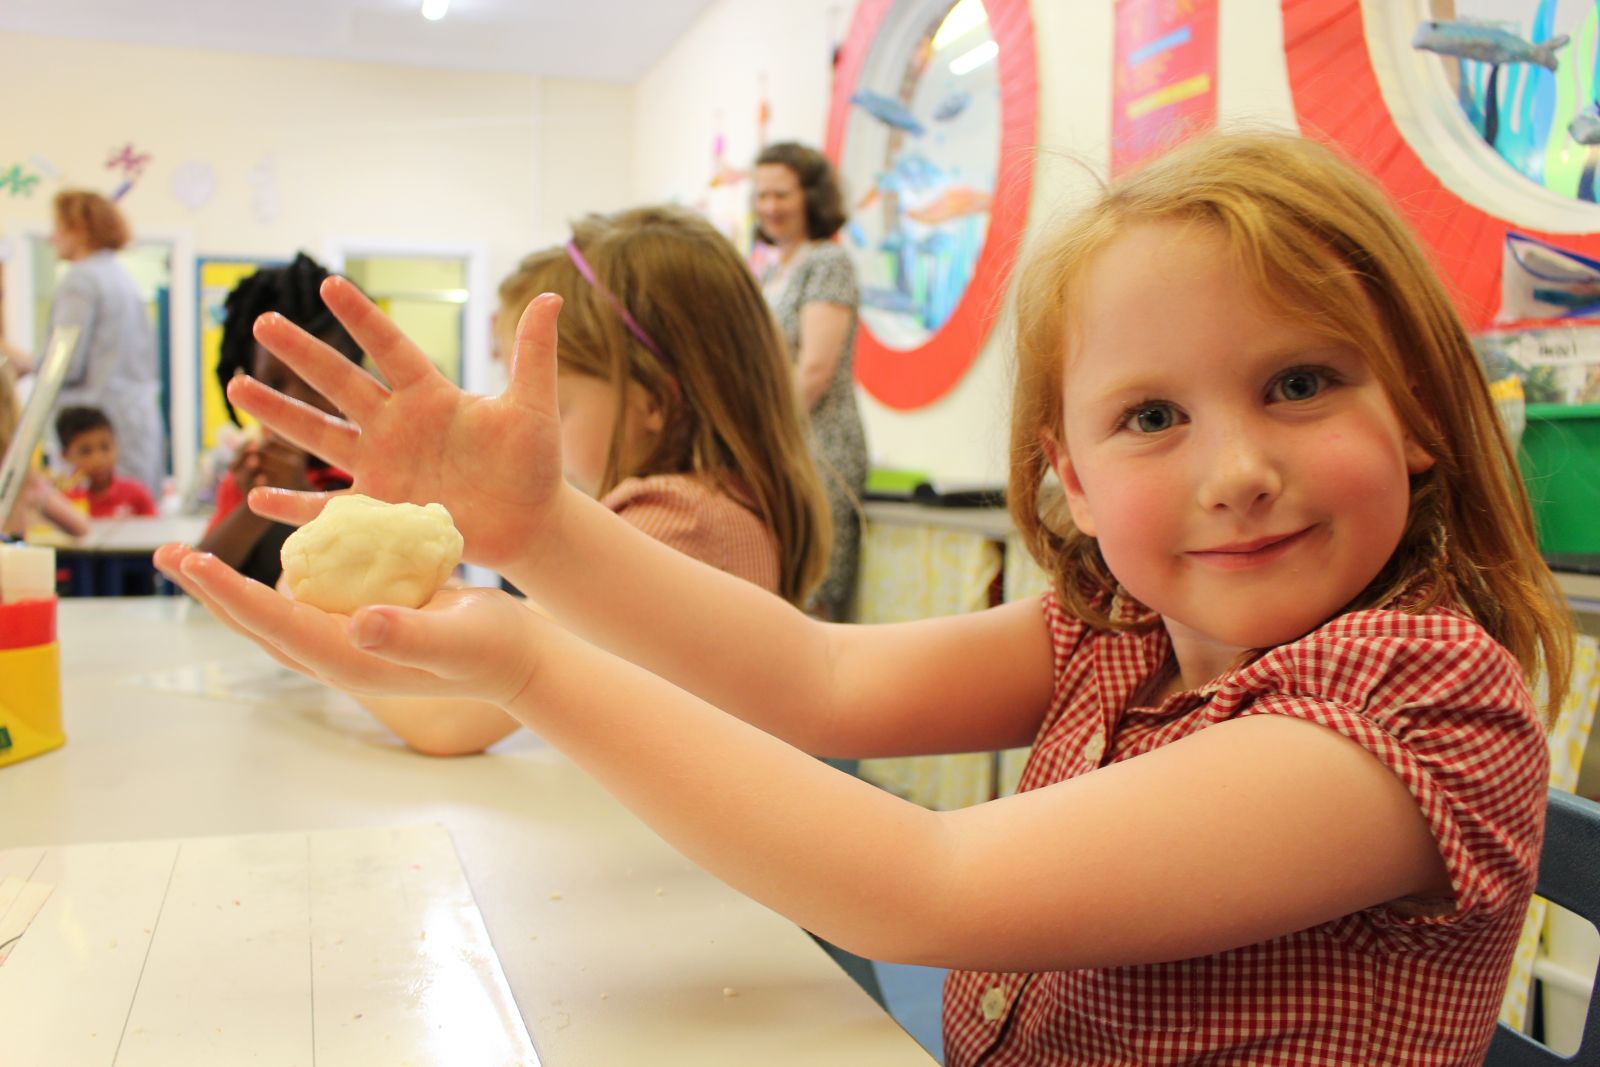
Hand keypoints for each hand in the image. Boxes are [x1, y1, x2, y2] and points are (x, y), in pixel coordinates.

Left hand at [152, 543, 545, 704]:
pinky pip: (305, 602)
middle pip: (257, 623)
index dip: (230, 592)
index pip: (274, 623)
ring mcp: (347, 642)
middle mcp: (337, 655)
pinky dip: (274, 581)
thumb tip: (359, 624)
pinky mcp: (361, 625)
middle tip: (167, 555)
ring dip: (231, 587)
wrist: (517, 659)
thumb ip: (410, 635)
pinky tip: (271, 559)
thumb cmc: (491, 648)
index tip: (194, 561)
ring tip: (195, 559)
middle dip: (210, 590)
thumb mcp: (456, 639)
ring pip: (273, 613)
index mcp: (350, 660)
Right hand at [229, 278, 570, 571]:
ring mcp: (382, 467)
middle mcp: (396, 425)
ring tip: (236, 387)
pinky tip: (256, 496)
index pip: (390, 348)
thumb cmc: (534, 464)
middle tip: (262, 323)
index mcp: (430, 396)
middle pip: (341, 383)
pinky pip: (329, 508)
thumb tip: (552, 295)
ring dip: (280, 414)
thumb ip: (534, 354)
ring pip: (321, 435)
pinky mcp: (380, 510)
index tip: (328, 284)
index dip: (362, 318)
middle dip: (302, 354)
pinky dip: (294, 507)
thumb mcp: (535, 408)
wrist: (530, 523)